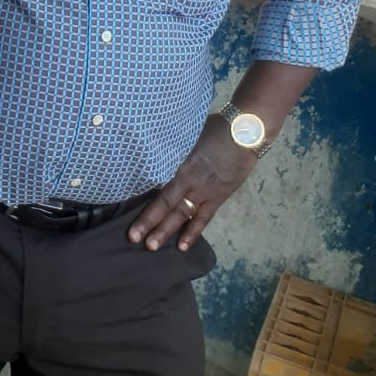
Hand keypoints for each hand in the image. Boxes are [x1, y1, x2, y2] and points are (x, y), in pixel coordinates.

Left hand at [128, 116, 254, 252]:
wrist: (245, 134)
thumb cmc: (214, 128)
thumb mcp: (187, 134)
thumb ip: (172, 148)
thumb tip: (152, 150)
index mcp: (179, 164)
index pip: (157, 186)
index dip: (143, 198)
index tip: (130, 206)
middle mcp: (188, 181)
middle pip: (165, 204)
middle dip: (148, 222)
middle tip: (133, 239)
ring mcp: (204, 192)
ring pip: (181, 214)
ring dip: (166, 230)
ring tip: (151, 246)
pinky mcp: (217, 198)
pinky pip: (203, 218)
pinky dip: (193, 232)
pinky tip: (182, 246)